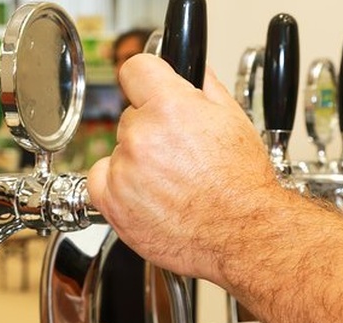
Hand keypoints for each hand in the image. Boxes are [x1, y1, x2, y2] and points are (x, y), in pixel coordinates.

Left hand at [86, 54, 282, 284]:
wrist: (243, 232)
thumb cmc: (243, 185)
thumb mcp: (234, 121)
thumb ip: (205, 87)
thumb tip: (193, 72)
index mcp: (169, 108)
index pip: (136, 70)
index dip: (147, 81)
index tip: (151, 92)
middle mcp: (142, 137)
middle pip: (130, 117)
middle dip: (150, 131)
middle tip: (178, 155)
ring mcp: (124, 171)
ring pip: (119, 151)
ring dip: (136, 162)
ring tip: (170, 182)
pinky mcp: (113, 202)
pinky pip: (100, 180)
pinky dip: (117, 187)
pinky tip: (148, 196)